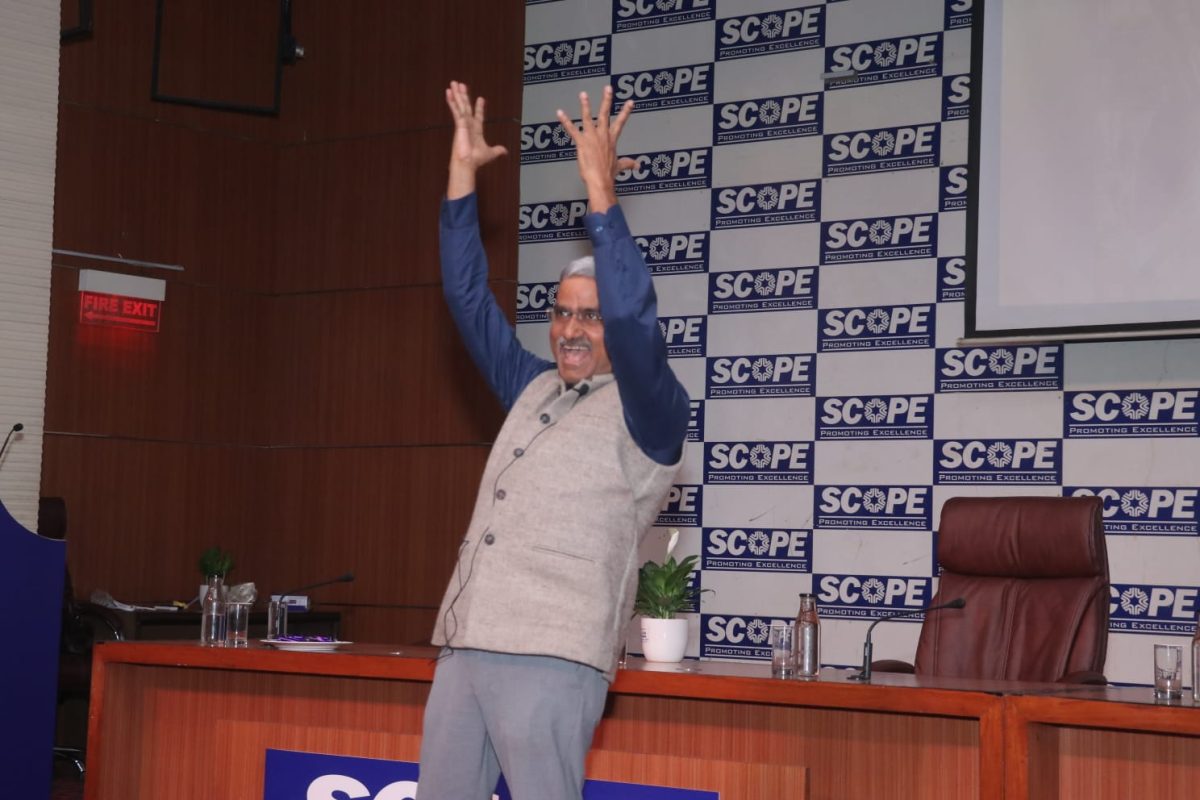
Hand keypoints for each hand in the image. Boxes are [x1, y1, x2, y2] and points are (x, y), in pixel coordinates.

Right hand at [445, 81, 507, 198]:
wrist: (468, 163)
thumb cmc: (476, 160)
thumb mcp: (490, 153)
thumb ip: (497, 150)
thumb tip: (504, 151)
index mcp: (476, 130)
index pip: (478, 116)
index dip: (480, 107)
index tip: (481, 98)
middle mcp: (468, 125)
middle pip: (466, 107)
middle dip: (464, 96)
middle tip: (461, 84)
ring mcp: (463, 123)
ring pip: (460, 105)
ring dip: (457, 94)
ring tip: (454, 83)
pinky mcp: (459, 123)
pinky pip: (455, 109)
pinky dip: (452, 100)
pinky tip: (449, 92)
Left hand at [555, 86, 634, 212]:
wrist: (600, 180)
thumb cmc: (609, 174)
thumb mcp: (619, 167)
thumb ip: (628, 163)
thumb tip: (637, 165)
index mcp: (611, 140)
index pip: (620, 122)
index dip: (625, 112)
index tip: (630, 102)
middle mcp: (602, 135)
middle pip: (605, 114)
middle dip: (607, 100)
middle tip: (608, 88)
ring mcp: (591, 137)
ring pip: (588, 117)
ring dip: (585, 105)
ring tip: (583, 94)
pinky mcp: (581, 142)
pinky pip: (572, 129)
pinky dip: (565, 121)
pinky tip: (560, 113)